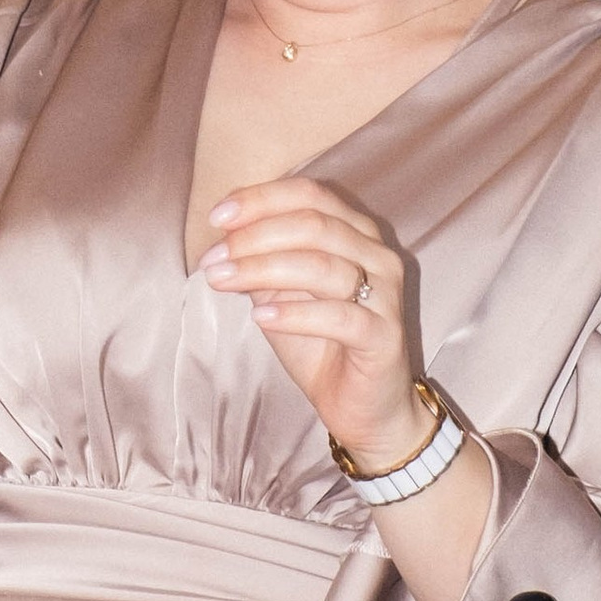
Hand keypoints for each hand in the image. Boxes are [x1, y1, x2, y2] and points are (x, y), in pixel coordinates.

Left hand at [197, 176, 434, 472]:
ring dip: (263, 269)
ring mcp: (386, 295)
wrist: (362, 406)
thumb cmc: (321, 342)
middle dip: (255, 236)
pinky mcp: (384, 336)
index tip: (216, 216)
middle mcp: (378, 255)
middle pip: (315, 225)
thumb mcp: (281, 294)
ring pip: (323, 266)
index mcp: (356, 232)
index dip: (261, 200)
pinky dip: (295, 314)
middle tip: (213, 257)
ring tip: (222, 281)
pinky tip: (260, 317)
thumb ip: (261, 261)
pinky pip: (339, 316)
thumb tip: (222, 238)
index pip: (311, 195)